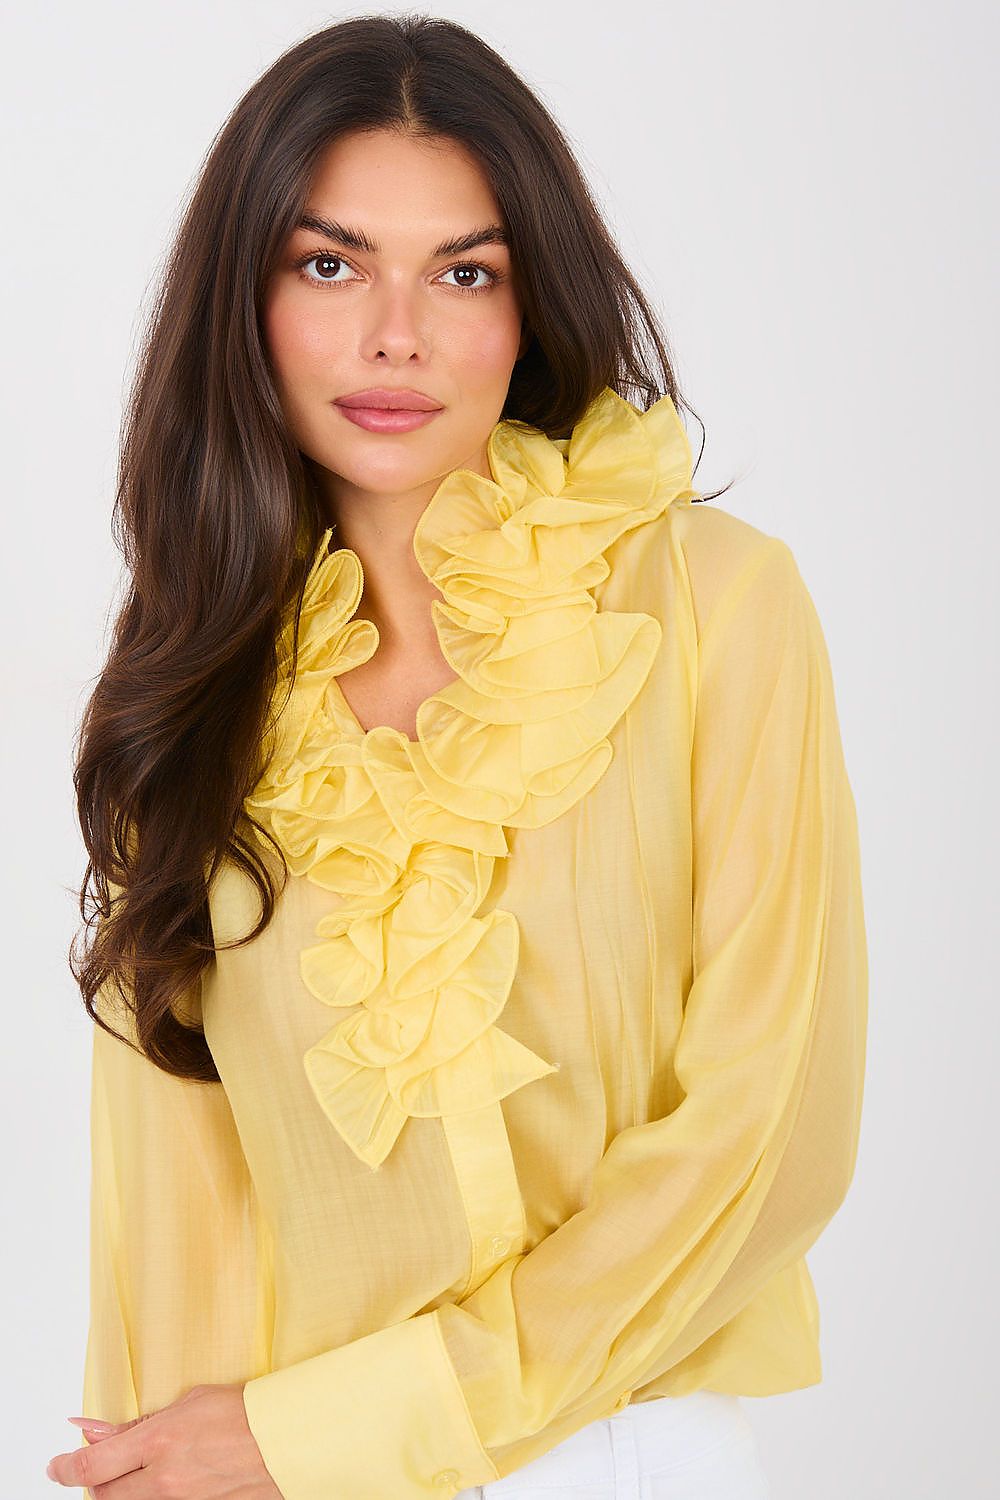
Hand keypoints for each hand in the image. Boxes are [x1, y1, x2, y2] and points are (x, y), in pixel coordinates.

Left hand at [45, 1382, 282, 1495]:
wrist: (287, 1440)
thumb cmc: (243, 1412)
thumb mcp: (187, 1403)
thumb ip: (138, 1424)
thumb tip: (93, 1430)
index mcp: (160, 1442)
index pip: (92, 1465)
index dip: (65, 1468)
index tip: (57, 1466)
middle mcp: (165, 1480)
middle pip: (103, 1496)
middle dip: (94, 1484)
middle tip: (102, 1468)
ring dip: (122, 1494)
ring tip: (138, 1476)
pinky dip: (153, 1499)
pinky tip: (164, 1485)